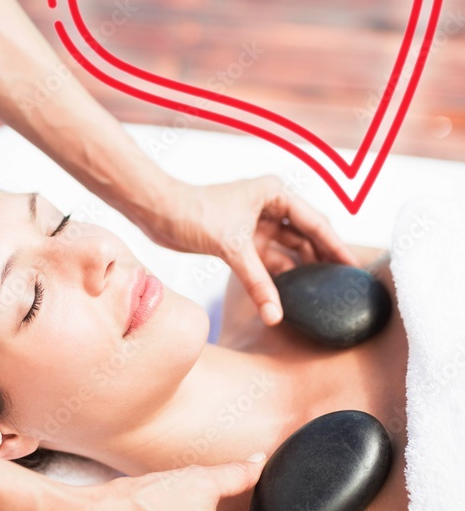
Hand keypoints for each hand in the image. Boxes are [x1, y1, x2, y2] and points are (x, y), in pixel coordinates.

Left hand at [142, 174, 359, 325]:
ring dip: (299, 269)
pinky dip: (276, 275)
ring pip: (287, 249)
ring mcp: (255, 223)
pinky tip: (288, 295)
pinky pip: (267, 259)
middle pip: (305, 236)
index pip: (316, 223)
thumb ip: (257, 283)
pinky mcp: (240, 239)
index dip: (337, 246)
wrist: (156, 211)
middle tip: (343, 285)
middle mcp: (269, 205)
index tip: (355, 268)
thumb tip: (275, 316)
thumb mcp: (232, 247)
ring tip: (321, 294)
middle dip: (322, 259)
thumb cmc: (193, 213)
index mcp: (275, 193)